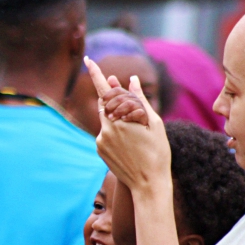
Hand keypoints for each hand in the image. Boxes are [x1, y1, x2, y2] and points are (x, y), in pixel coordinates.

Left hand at [84, 58, 171, 194]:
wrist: (147, 184)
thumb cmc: (157, 153)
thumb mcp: (153, 123)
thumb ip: (139, 100)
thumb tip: (131, 79)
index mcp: (119, 119)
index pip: (104, 91)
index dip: (96, 74)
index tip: (88, 60)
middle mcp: (106, 128)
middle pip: (105, 103)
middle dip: (112, 94)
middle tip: (119, 84)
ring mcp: (100, 140)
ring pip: (107, 118)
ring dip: (117, 116)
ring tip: (136, 130)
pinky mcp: (99, 149)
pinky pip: (105, 133)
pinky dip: (116, 131)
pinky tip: (130, 143)